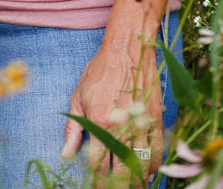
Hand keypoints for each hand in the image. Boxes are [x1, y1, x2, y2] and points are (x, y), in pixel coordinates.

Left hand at [61, 41, 161, 186]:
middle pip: (122, 171)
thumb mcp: (78, 96)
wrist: (127, 49)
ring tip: (133, 186)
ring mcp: (141, 123)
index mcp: (100, 123)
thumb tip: (65, 154)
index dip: (98, 183)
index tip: (97, 188)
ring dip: (138, 181)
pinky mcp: (155, 118)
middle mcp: (122, 127)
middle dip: (119, 186)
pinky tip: (149, 173)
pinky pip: (158, 150)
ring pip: (142, 165)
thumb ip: (73, 129)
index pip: (99, 166)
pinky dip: (154, 166)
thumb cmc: (100, 71)